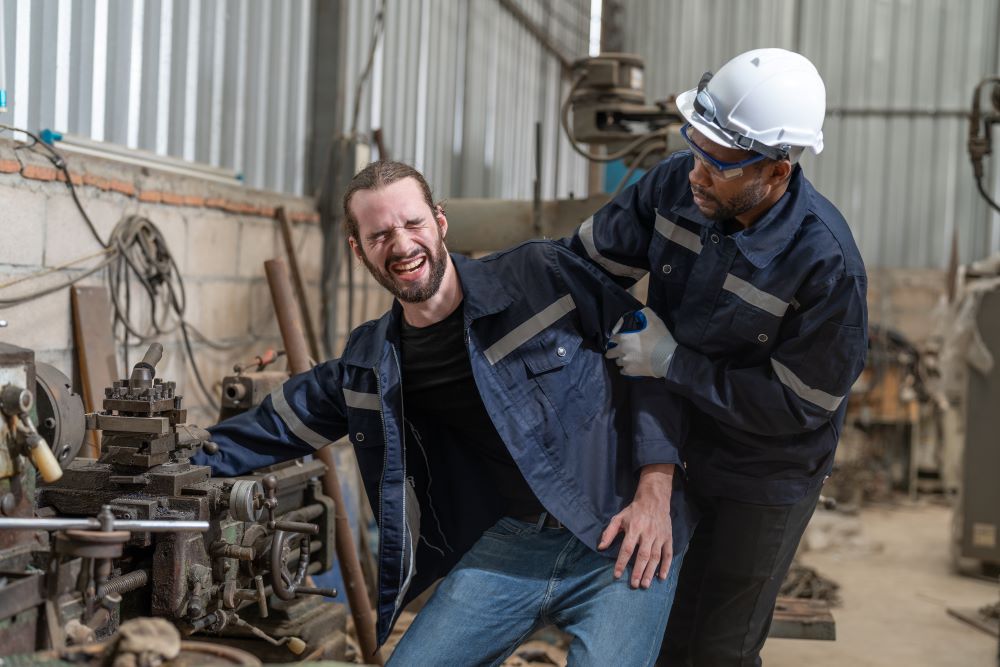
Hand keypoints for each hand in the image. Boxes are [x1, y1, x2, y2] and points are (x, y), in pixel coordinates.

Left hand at [598, 464, 673, 588]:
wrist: (654, 500)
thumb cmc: (634, 511)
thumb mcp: (618, 518)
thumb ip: (609, 533)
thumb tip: (600, 547)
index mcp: (634, 529)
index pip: (627, 549)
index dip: (621, 562)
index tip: (617, 575)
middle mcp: (647, 534)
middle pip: (642, 555)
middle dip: (638, 571)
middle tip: (634, 585)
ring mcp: (659, 537)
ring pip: (655, 557)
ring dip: (650, 571)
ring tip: (645, 585)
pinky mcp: (668, 538)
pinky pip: (668, 554)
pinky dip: (666, 566)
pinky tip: (662, 577)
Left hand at [606, 307, 676, 377]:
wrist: (668, 358)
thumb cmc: (659, 338)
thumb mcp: (653, 319)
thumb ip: (643, 314)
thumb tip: (637, 314)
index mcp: (624, 337)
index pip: (612, 338)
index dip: (615, 338)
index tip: (618, 340)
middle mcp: (621, 350)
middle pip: (610, 352)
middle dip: (613, 351)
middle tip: (618, 351)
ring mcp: (625, 362)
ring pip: (617, 362)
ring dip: (620, 360)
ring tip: (627, 358)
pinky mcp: (630, 372)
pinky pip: (623, 371)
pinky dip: (625, 369)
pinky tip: (630, 367)